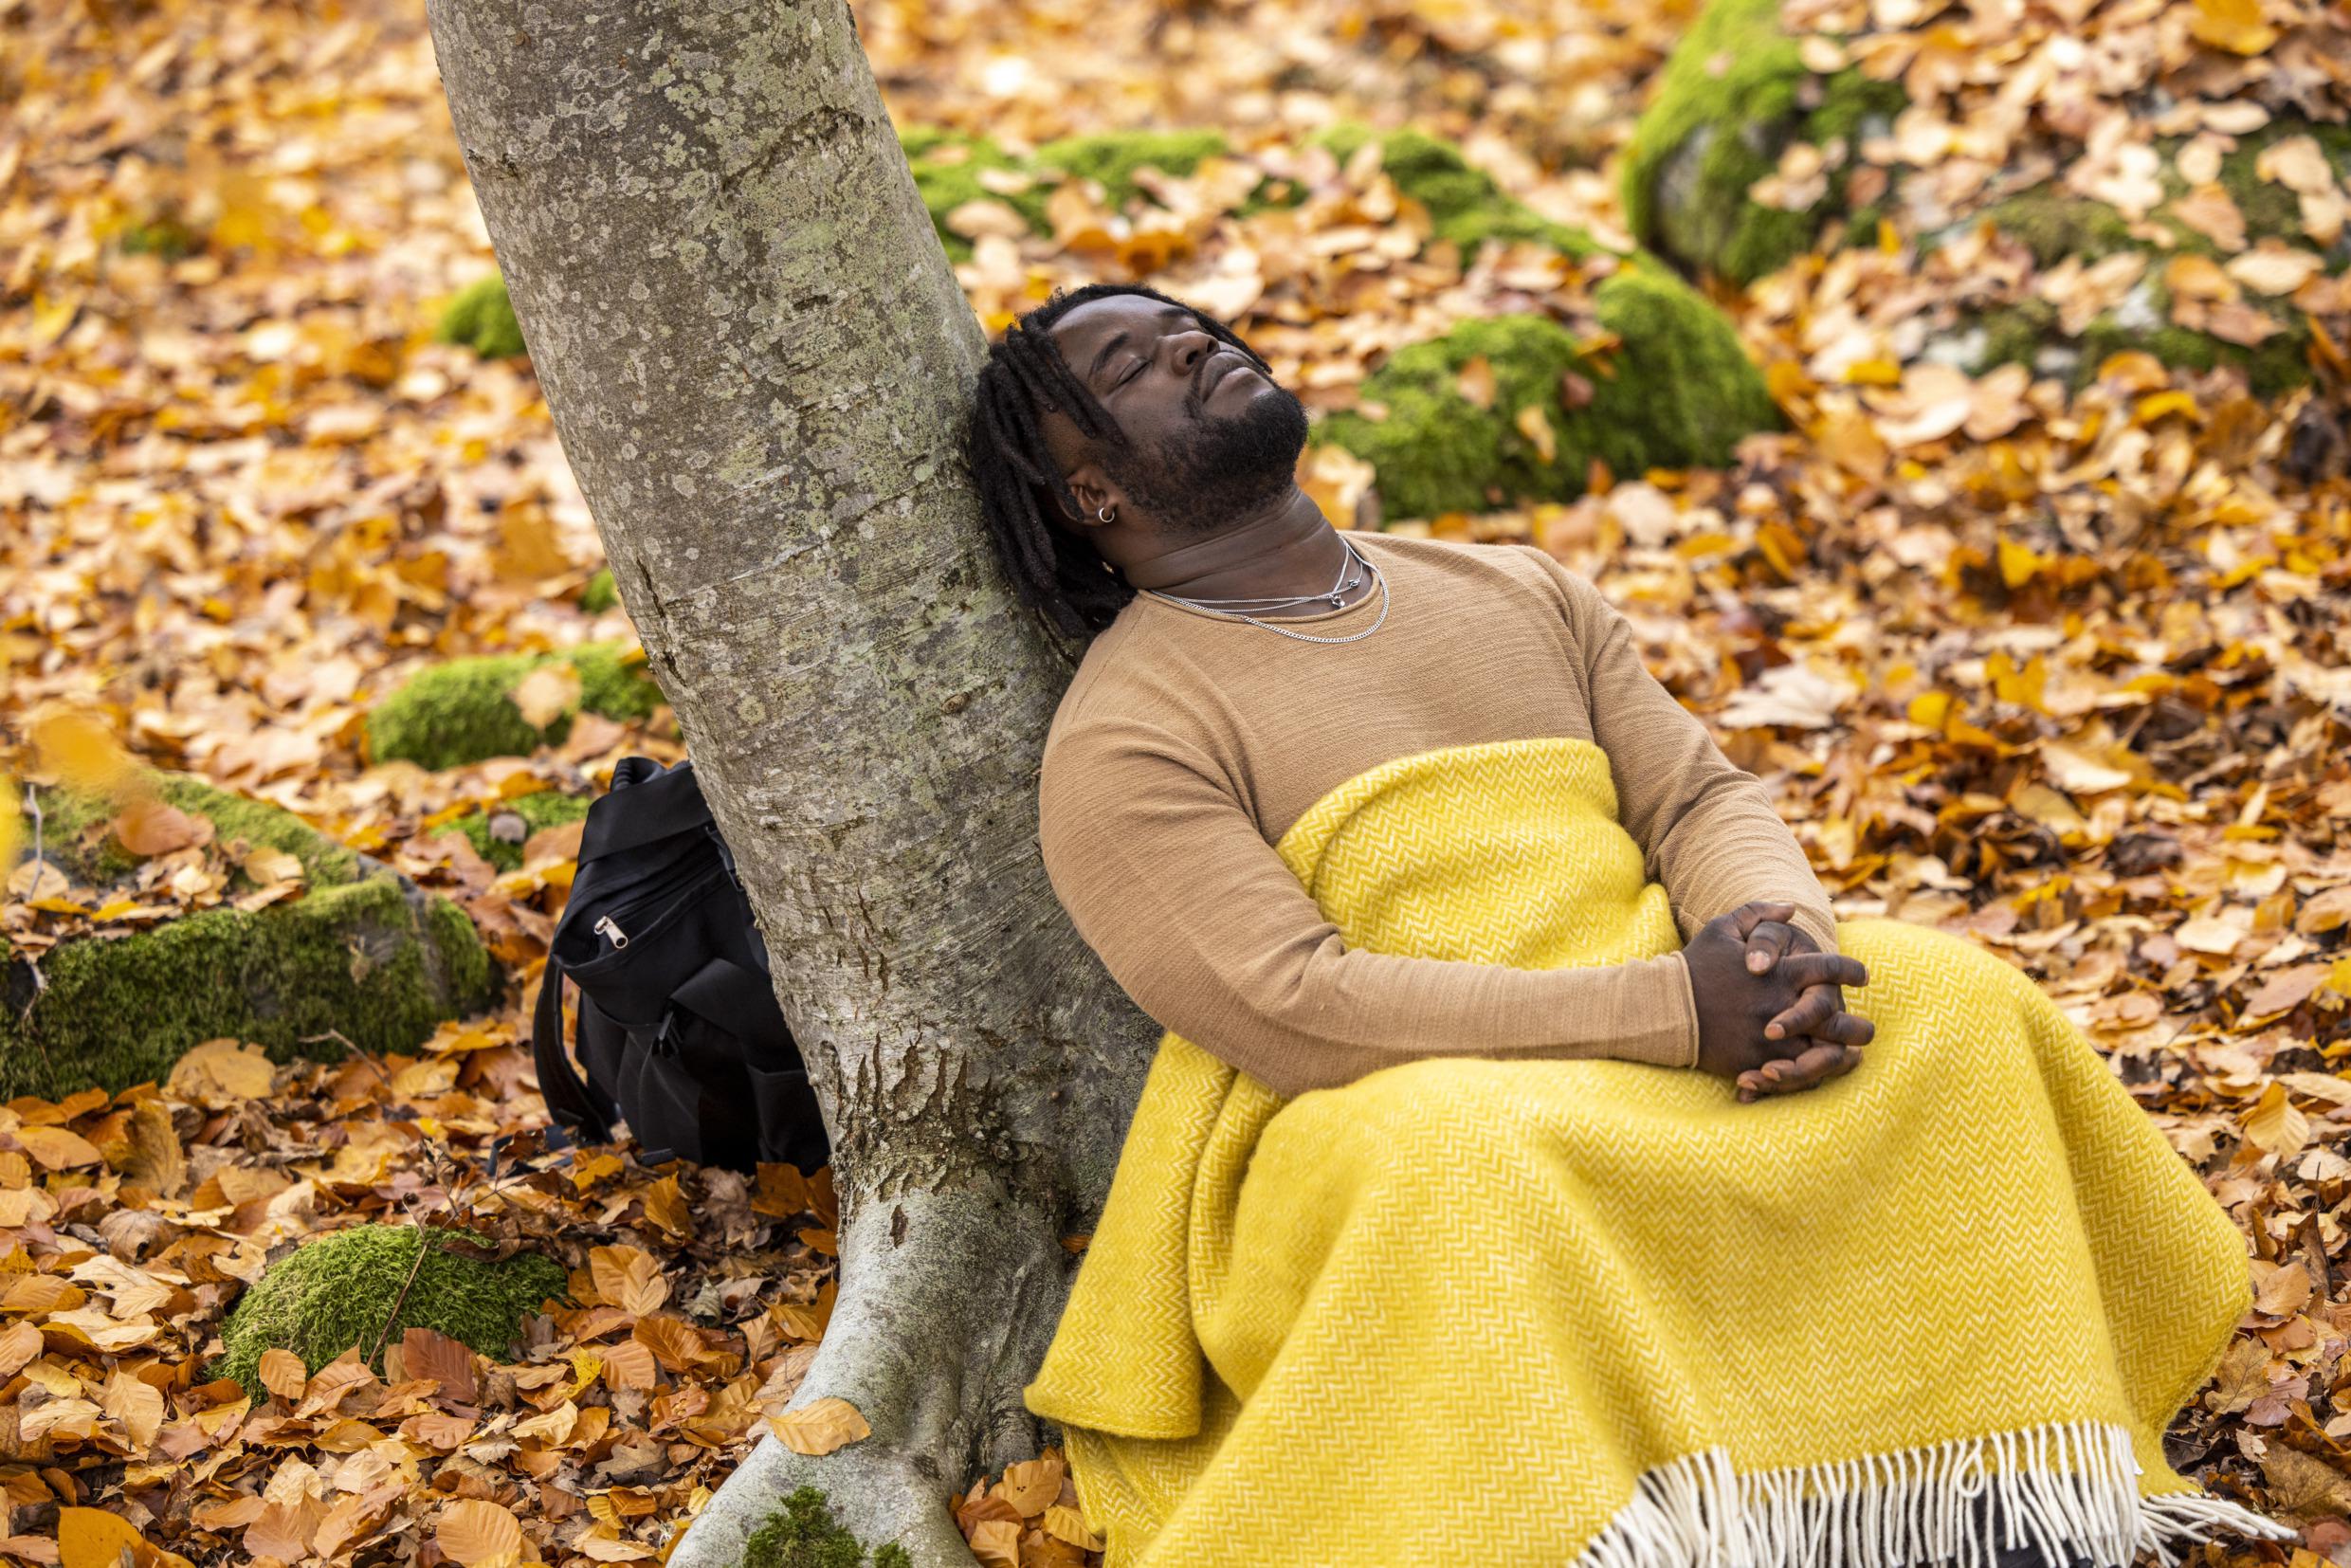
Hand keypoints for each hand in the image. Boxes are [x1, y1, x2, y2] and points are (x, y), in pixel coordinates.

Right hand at [1682, 901, 1870, 1099]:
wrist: (1663, 1009)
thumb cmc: (1695, 966)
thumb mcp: (1723, 929)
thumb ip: (1758, 913)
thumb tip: (1790, 908)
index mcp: (1779, 974)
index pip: (1831, 970)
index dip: (1852, 972)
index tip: (1862, 976)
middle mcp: (1780, 1007)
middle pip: (1838, 1021)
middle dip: (1859, 1027)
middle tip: (1867, 1029)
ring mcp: (1769, 1039)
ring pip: (1821, 1055)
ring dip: (1839, 1056)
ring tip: (1850, 1056)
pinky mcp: (1755, 1062)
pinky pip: (1793, 1075)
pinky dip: (1809, 1075)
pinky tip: (1819, 1071)